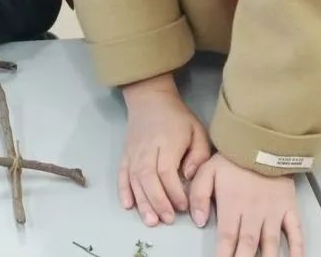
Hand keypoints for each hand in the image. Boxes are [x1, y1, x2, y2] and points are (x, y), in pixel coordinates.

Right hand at [119, 74, 211, 226]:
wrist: (150, 98)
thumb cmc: (178, 118)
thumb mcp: (197, 131)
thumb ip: (199, 155)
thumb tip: (189, 176)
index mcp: (166, 142)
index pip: (167, 172)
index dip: (174, 192)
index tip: (184, 206)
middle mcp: (146, 149)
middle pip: (148, 178)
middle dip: (157, 202)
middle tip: (168, 220)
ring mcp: (133, 152)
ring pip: (134, 180)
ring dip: (142, 202)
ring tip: (150, 221)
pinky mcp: (125, 154)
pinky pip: (122, 173)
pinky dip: (123, 190)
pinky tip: (128, 205)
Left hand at [189, 153, 303, 256]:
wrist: (261, 140)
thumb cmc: (233, 157)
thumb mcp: (207, 170)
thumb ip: (198, 195)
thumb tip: (199, 220)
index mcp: (232, 205)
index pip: (227, 238)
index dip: (224, 255)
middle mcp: (254, 213)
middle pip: (248, 246)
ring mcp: (274, 212)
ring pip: (271, 244)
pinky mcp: (289, 209)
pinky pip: (296, 233)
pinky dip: (297, 249)